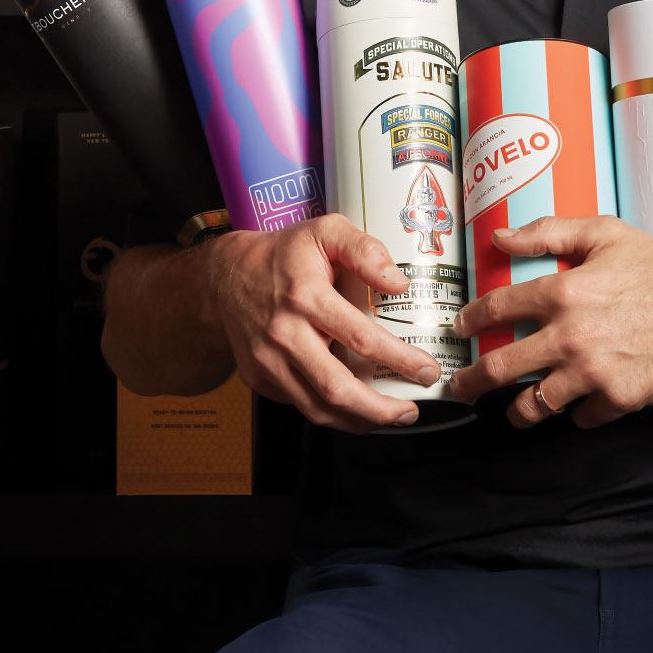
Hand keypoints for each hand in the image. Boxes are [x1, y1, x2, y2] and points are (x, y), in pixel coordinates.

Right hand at [201, 218, 441, 432]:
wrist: (226, 277)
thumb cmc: (284, 254)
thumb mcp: (325, 231)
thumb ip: (365, 250)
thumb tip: (399, 282)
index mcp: (306, 297)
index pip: (360, 337)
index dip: (399, 359)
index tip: (427, 370)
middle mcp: (284, 334)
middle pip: (337, 388)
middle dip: (380, 409)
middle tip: (411, 410)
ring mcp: (268, 362)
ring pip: (317, 408)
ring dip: (359, 420)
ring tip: (389, 415)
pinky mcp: (260, 379)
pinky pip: (300, 405)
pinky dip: (331, 412)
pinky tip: (355, 406)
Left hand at [446, 217, 652, 428]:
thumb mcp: (604, 233)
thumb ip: (548, 232)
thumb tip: (502, 237)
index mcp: (564, 292)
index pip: (497, 309)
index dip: (471, 320)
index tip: (462, 329)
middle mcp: (571, 336)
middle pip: (501, 368)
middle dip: (472, 381)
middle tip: (460, 386)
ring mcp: (593, 373)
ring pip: (535, 405)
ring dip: (517, 411)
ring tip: (512, 410)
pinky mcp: (617, 399)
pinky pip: (581, 417)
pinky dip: (576, 413)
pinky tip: (576, 403)